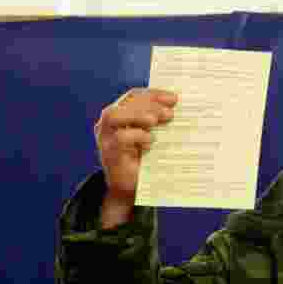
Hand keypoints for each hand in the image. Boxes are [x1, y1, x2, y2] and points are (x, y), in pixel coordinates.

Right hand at [93, 87, 177, 227]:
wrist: (130, 188)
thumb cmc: (144, 160)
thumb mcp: (153, 137)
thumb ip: (159, 123)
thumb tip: (177, 108)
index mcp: (121, 114)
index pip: (134, 96)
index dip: (153, 94)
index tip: (174, 98)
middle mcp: (109, 123)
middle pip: (125, 103)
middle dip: (149, 104)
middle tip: (170, 112)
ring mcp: (105, 137)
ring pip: (114, 115)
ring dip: (138, 115)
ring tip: (156, 121)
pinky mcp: (108, 152)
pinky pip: (119, 138)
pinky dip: (136, 136)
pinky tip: (149, 142)